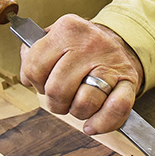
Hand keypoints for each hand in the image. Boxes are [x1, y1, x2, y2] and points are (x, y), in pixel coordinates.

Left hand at [20, 16, 144, 134]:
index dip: (34, 82)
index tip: (42, 82)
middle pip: (57, 90)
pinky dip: (102, 123)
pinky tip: (92, 125)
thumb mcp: (55, 37)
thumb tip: (25, 77)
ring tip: (78, 105)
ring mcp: (111, 62)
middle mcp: (90, 43)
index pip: (34, 67)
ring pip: (84, 103)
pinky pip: (115, 109)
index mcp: (68, 29)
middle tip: (60, 99)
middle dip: (55, 103)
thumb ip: (33, 52)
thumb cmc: (81, 47)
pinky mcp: (129, 80)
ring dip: (78, 113)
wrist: (121, 43)